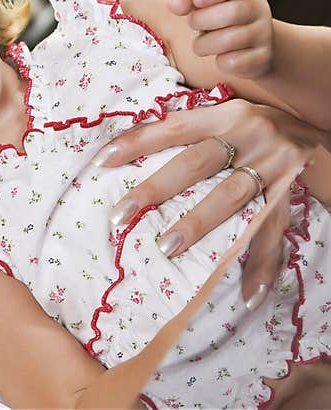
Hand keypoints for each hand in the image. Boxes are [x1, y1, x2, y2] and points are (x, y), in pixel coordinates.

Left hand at [92, 99, 323, 310]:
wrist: (318, 126)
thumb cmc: (254, 127)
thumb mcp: (223, 116)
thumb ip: (182, 129)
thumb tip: (120, 149)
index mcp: (224, 115)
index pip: (171, 128)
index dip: (135, 143)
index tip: (100, 163)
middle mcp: (249, 135)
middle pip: (194, 163)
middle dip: (155, 189)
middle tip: (119, 217)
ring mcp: (272, 166)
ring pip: (230, 197)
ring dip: (197, 224)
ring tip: (165, 248)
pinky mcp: (291, 193)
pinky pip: (274, 232)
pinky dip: (262, 265)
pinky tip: (247, 294)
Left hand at [168, 0, 273, 78]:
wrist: (255, 46)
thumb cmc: (224, 20)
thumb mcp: (209, 5)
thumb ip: (189, 2)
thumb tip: (174, 5)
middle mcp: (259, 9)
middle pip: (231, 13)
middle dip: (202, 20)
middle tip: (192, 23)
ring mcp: (262, 34)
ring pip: (229, 40)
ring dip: (204, 44)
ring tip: (202, 43)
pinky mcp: (261, 58)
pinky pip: (233, 62)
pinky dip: (220, 61)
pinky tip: (220, 56)